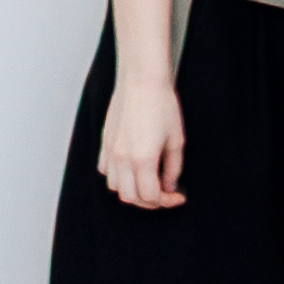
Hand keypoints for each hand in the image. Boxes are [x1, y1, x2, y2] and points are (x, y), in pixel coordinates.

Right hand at [94, 75, 188, 210]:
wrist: (141, 82)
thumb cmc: (162, 105)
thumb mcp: (177, 139)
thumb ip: (173, 167)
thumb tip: (171, 185)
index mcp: (143, 159)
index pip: (150, 196)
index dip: (166, 202)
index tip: (178, 197)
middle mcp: (122, 158)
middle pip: (131, 197)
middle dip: (150, 202)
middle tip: (166, 195)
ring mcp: (110, 151)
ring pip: (115, 187)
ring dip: (133, 191)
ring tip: (151, 184)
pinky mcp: (105, 143)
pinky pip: (106, 171)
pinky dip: (119, 178)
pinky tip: (134, 171)